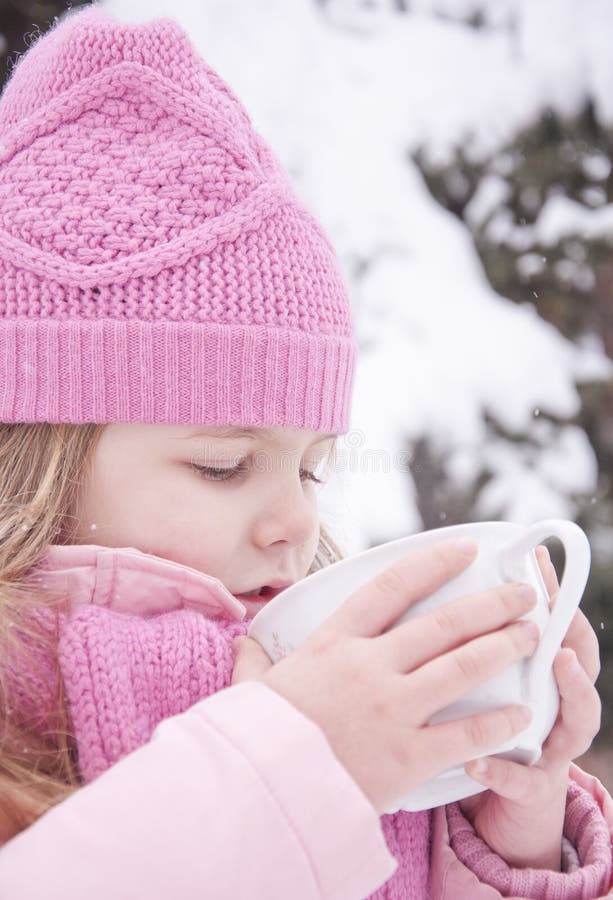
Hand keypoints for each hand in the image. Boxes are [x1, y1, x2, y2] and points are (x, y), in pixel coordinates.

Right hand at [233, 539, 538, 814]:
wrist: (260, 790)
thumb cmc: (257, 735)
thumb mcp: (253, 687)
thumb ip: (253, 661)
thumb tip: (242, 644)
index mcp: (335, 642)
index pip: (392, 587)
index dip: (433, 563)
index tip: (466, 551)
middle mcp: (370, 665)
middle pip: (444, 623)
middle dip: (490, 605)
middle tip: (523, 595)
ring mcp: (393, 708)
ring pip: (463, 666)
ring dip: (503, 646)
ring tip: (531, 635)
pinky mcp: (408, 754)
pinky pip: (466, 733)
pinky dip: (498, 722)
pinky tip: (521, 713)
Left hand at [461, 545, 600, 869]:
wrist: (500, 803)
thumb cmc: (487, 725)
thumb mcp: (483, 678)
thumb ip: (473, 641)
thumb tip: (446, 583)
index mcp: (545, 673)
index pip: (560, 626)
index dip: (554, 593)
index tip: (536, 561)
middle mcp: (560, 705)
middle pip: (581, 663)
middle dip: (571, 628)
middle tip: (555, 608)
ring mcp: (553, 749)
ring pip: (577, 719)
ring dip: (570, 690)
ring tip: (557, 663)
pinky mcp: (532, 789)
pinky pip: (523, 780)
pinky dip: (503, 770)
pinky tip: (477, 761)